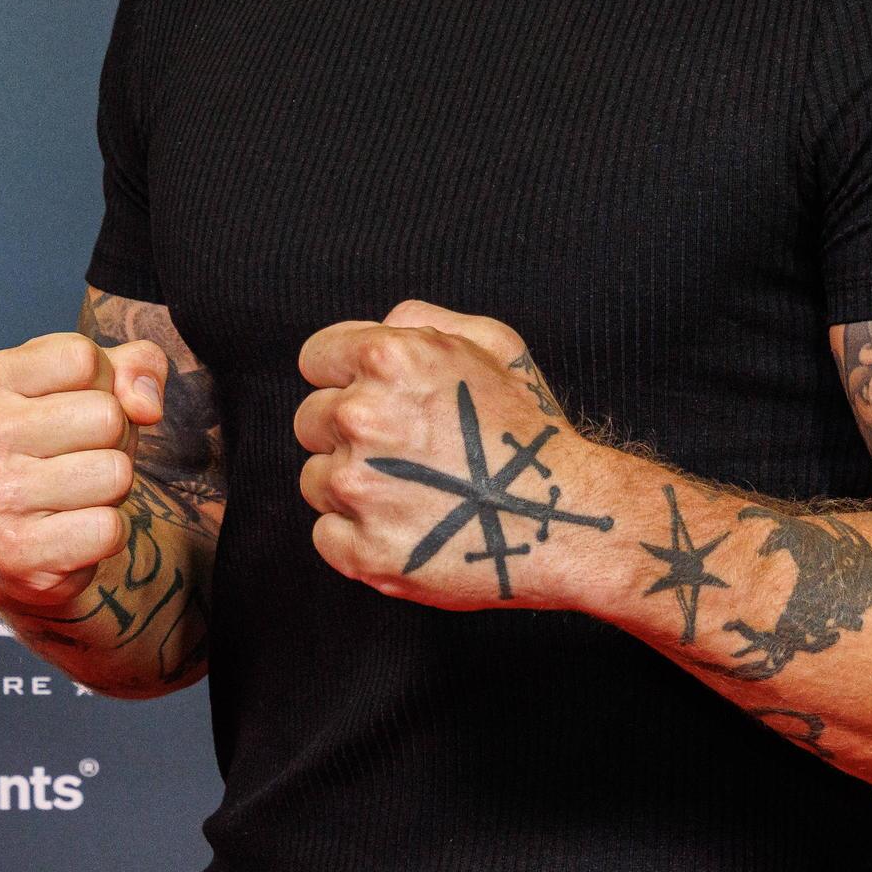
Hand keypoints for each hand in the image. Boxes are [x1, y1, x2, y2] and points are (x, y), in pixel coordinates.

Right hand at [0, 329, 169, 617]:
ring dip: (113, 487)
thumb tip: (147, 405)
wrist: (23, 544)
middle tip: (81, 457)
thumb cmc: (62, 446)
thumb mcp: (96, 384)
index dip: (104, 384)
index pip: (82, 358)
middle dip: (114, 439)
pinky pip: (109, 528)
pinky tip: (74, 529)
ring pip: (114, 472)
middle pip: (106, 415)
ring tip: (79, 492)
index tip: (76, 407)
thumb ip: (137, 366)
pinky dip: (108, 532)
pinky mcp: (18, 552)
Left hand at [293, 299, 612, 610]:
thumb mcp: (493, 343)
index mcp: (388, 359)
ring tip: (412, 491)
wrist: (562, 518)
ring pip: (315, 479)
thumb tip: (376, 329)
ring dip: (352, 484)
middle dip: (348, 431)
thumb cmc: (531, 431)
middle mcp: (362, 417)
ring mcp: (359, 488)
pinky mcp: (363, 550)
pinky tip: (405, 526)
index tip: (374, 399)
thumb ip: (420, 320)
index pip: (315, 359)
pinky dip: (357, 535)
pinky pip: (326, 534)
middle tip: (404, 450)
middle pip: (308, 420)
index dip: (344, 377)